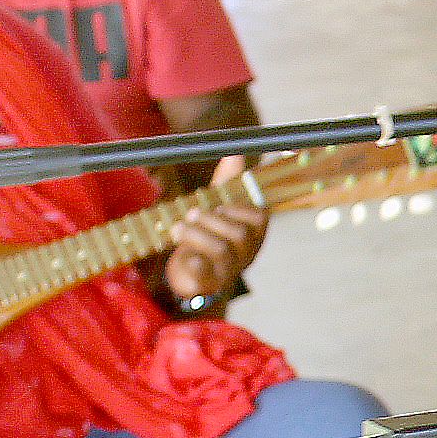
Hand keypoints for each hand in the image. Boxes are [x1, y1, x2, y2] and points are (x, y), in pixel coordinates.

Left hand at [164, 156, 267, 303]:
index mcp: (252, 232)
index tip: (218, 203)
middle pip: (240, 234)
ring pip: (221, 250)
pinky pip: (206, 274)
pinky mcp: (210, 284)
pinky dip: (196, 263)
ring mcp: (229, 270)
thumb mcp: (216, 210)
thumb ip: (226, 184)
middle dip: (213, 219)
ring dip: (196, 234)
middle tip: (191, 212)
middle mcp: (246, 252)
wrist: (191, 275)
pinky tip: (188, 257)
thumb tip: (235, 153)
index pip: (259, 218)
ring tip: (177, 228)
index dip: (238, 207)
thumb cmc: (208, 238)